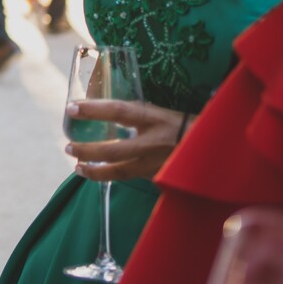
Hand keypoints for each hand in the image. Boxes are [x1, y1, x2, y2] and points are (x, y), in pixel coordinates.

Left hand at [65, 99, 190, 181]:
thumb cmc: (185, 125)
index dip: (93, 110)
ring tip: (77, 167)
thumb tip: (102, 106)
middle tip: (68, 147)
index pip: (118, 111)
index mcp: (154, 118)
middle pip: (113, 149)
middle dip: (87, 150)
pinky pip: (129, 177)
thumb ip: (136, 112)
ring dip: (95, 170)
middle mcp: (153, 142)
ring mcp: (155, 163)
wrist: (214, 148)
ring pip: (118, 171)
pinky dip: (111, 176)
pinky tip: (98, 173)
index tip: (71, 107)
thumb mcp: (161, 112)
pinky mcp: (157, 177)